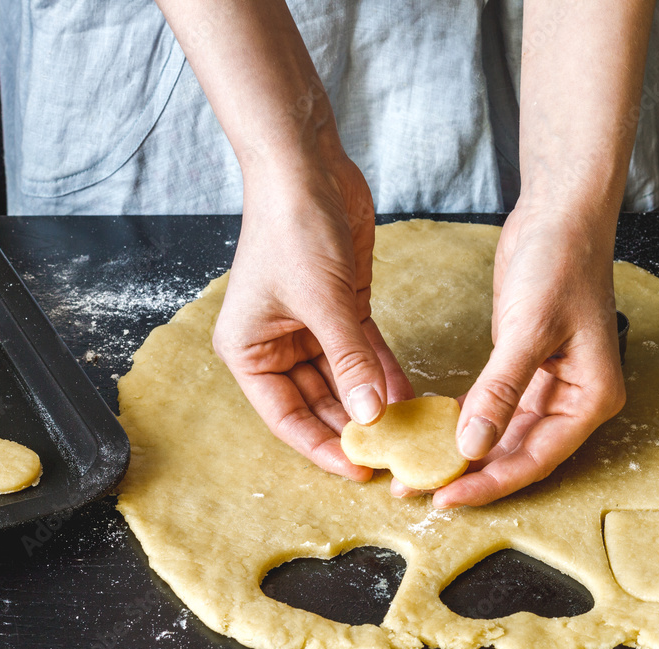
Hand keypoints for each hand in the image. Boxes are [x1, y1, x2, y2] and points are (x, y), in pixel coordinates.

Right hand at [213, 150, 413, 480]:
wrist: (305, 169)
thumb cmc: (291, 230)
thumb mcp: (322, 303)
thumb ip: (349, 362)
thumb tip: (372, 414)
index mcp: (250, 351)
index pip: (286, 417)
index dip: (322, 446)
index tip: (358, 469)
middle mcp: (275, 345)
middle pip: (317, 403)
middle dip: (353, 427)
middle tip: (393, 455)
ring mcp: (309, 328)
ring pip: (344, 381)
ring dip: (373, 402)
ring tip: (408, 431)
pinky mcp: (339, 308)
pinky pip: (363, 352)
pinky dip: (383, 371)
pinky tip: (408, 395)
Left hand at [390, 206, 624, 505]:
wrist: (559, 214)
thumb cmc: (559, 264)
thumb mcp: (529, 329)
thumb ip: (501, 391)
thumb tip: (472, 446)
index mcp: (589, 397)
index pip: (535, 457)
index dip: (489, 483)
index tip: (444, 498)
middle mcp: (572, 398)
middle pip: (518, 452)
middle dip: (469, 474)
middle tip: (417, 489)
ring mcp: (548, 383)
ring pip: (502, 433)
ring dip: (462, 451)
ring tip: (416, 468)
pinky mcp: (523, 366)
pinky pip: (493, 406)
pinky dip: (464, 420)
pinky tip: (432, 432)